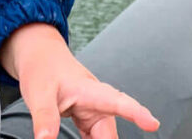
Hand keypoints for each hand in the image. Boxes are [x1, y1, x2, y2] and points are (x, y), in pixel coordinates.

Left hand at [0, 23, 159, 138]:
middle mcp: (99, 104)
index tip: (153, 124)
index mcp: (92, 91)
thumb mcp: (39, 92)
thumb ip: (44, 117)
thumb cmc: (44, 70)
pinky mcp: (87, 122)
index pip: (119, 102)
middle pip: (110, 134)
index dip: (136, 113)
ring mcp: (94, 114)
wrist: (43, 60)